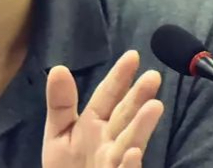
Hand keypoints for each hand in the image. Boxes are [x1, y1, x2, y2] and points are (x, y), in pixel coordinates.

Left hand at [42, 51, 163, 167]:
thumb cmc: (67, 166)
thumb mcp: (58, 132)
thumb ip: (60, 102)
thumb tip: (58, 67)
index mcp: (94, 124)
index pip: (108, 96)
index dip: (119, 77)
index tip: (133, 55)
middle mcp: (109, 141)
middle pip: (125, 116)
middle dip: (138, 97)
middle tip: (153, 76)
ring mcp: (113, 163)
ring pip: (129, 142)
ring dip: (141, 127)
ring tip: (154, 106)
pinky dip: (128, 165)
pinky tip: (133, 153)